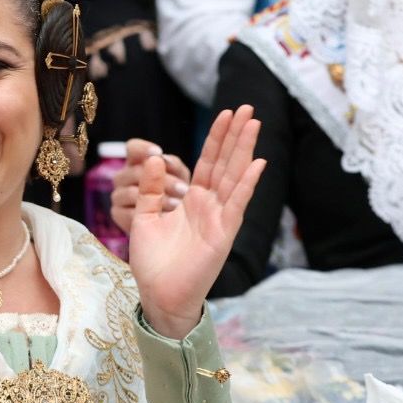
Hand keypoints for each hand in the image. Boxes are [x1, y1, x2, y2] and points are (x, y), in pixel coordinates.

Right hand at [109, 138, 190, 228]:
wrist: (170, 226)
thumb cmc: (175, 194)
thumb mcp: (179, 177)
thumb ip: (174, 165)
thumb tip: (166, 159)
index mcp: (136, 162)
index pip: (133, 148)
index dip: (143, 149)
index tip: (158, 153)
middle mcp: (123, 176)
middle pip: (134, 171)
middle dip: (161, 179)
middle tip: (183, 189)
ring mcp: (118, 195)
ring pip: (131, 192)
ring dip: (155, 199)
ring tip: (176, 205)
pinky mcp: (117, 213)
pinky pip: (127, 212)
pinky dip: (146, 214)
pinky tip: (161, 217)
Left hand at [129, 106, 263, 339]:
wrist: (158, 295)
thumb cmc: (153, 262)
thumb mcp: (144, 216)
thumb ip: (150, 188)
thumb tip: (151, 157)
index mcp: (192, 200)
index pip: (207, 162)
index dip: (216, 138)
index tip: (226, 113)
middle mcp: (210, 205)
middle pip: (226, 163)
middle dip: (236, 135)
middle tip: (248, 107)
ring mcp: (219, 218)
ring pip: (235, 177)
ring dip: (244, 150)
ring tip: (255, 123)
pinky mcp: (223, 234)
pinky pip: (237, 204)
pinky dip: (247, 184)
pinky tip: (257, 163)